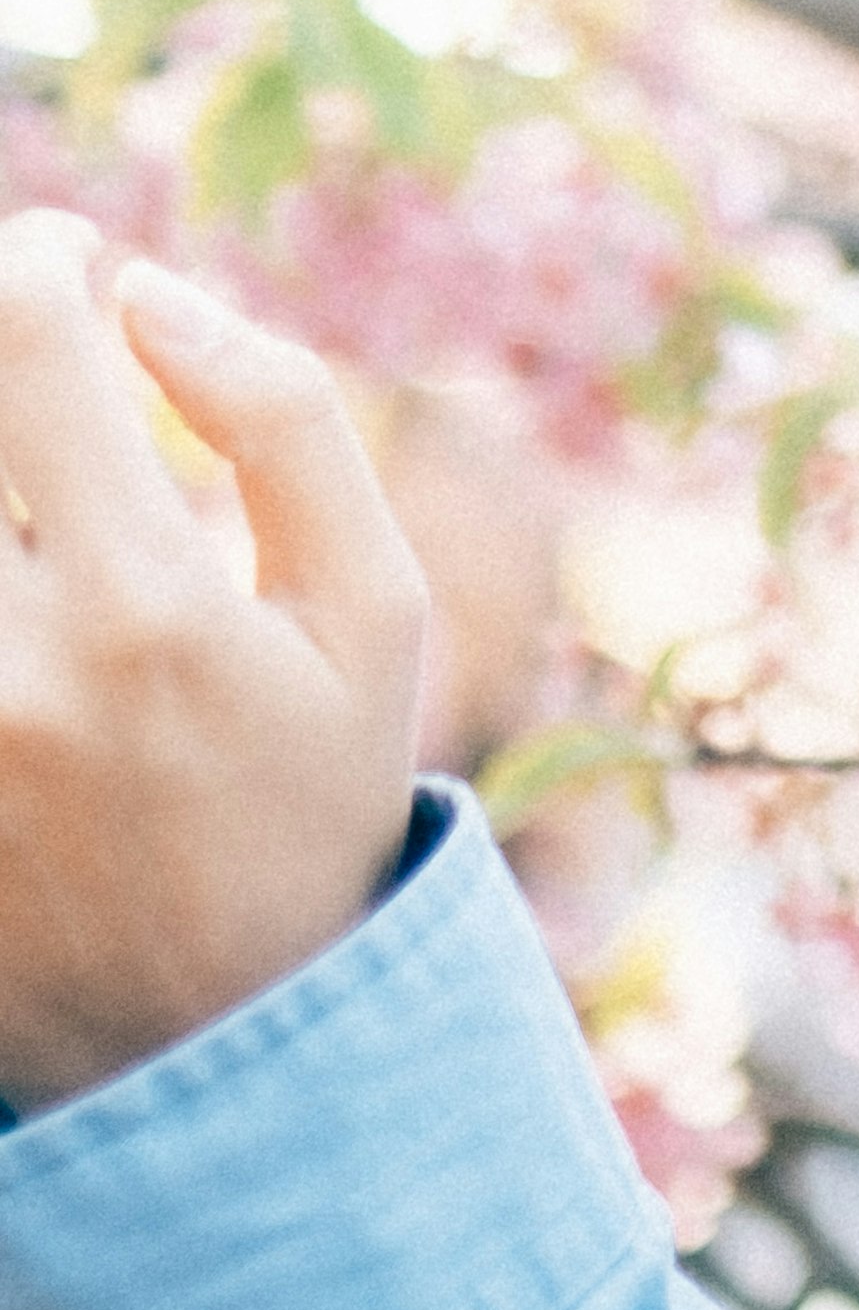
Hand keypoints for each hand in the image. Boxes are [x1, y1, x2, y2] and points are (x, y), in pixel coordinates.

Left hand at [0, 212, 428, 1109]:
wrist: (209, 1050)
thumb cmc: (306, 803)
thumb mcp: (372, 618)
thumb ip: (285, 429)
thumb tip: (156, 295)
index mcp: (147, 609)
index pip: (30, 342)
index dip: (41, 259)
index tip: (76, 263)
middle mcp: (12, 673)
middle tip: (20, 334)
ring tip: (10, 457)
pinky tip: (5, 570)